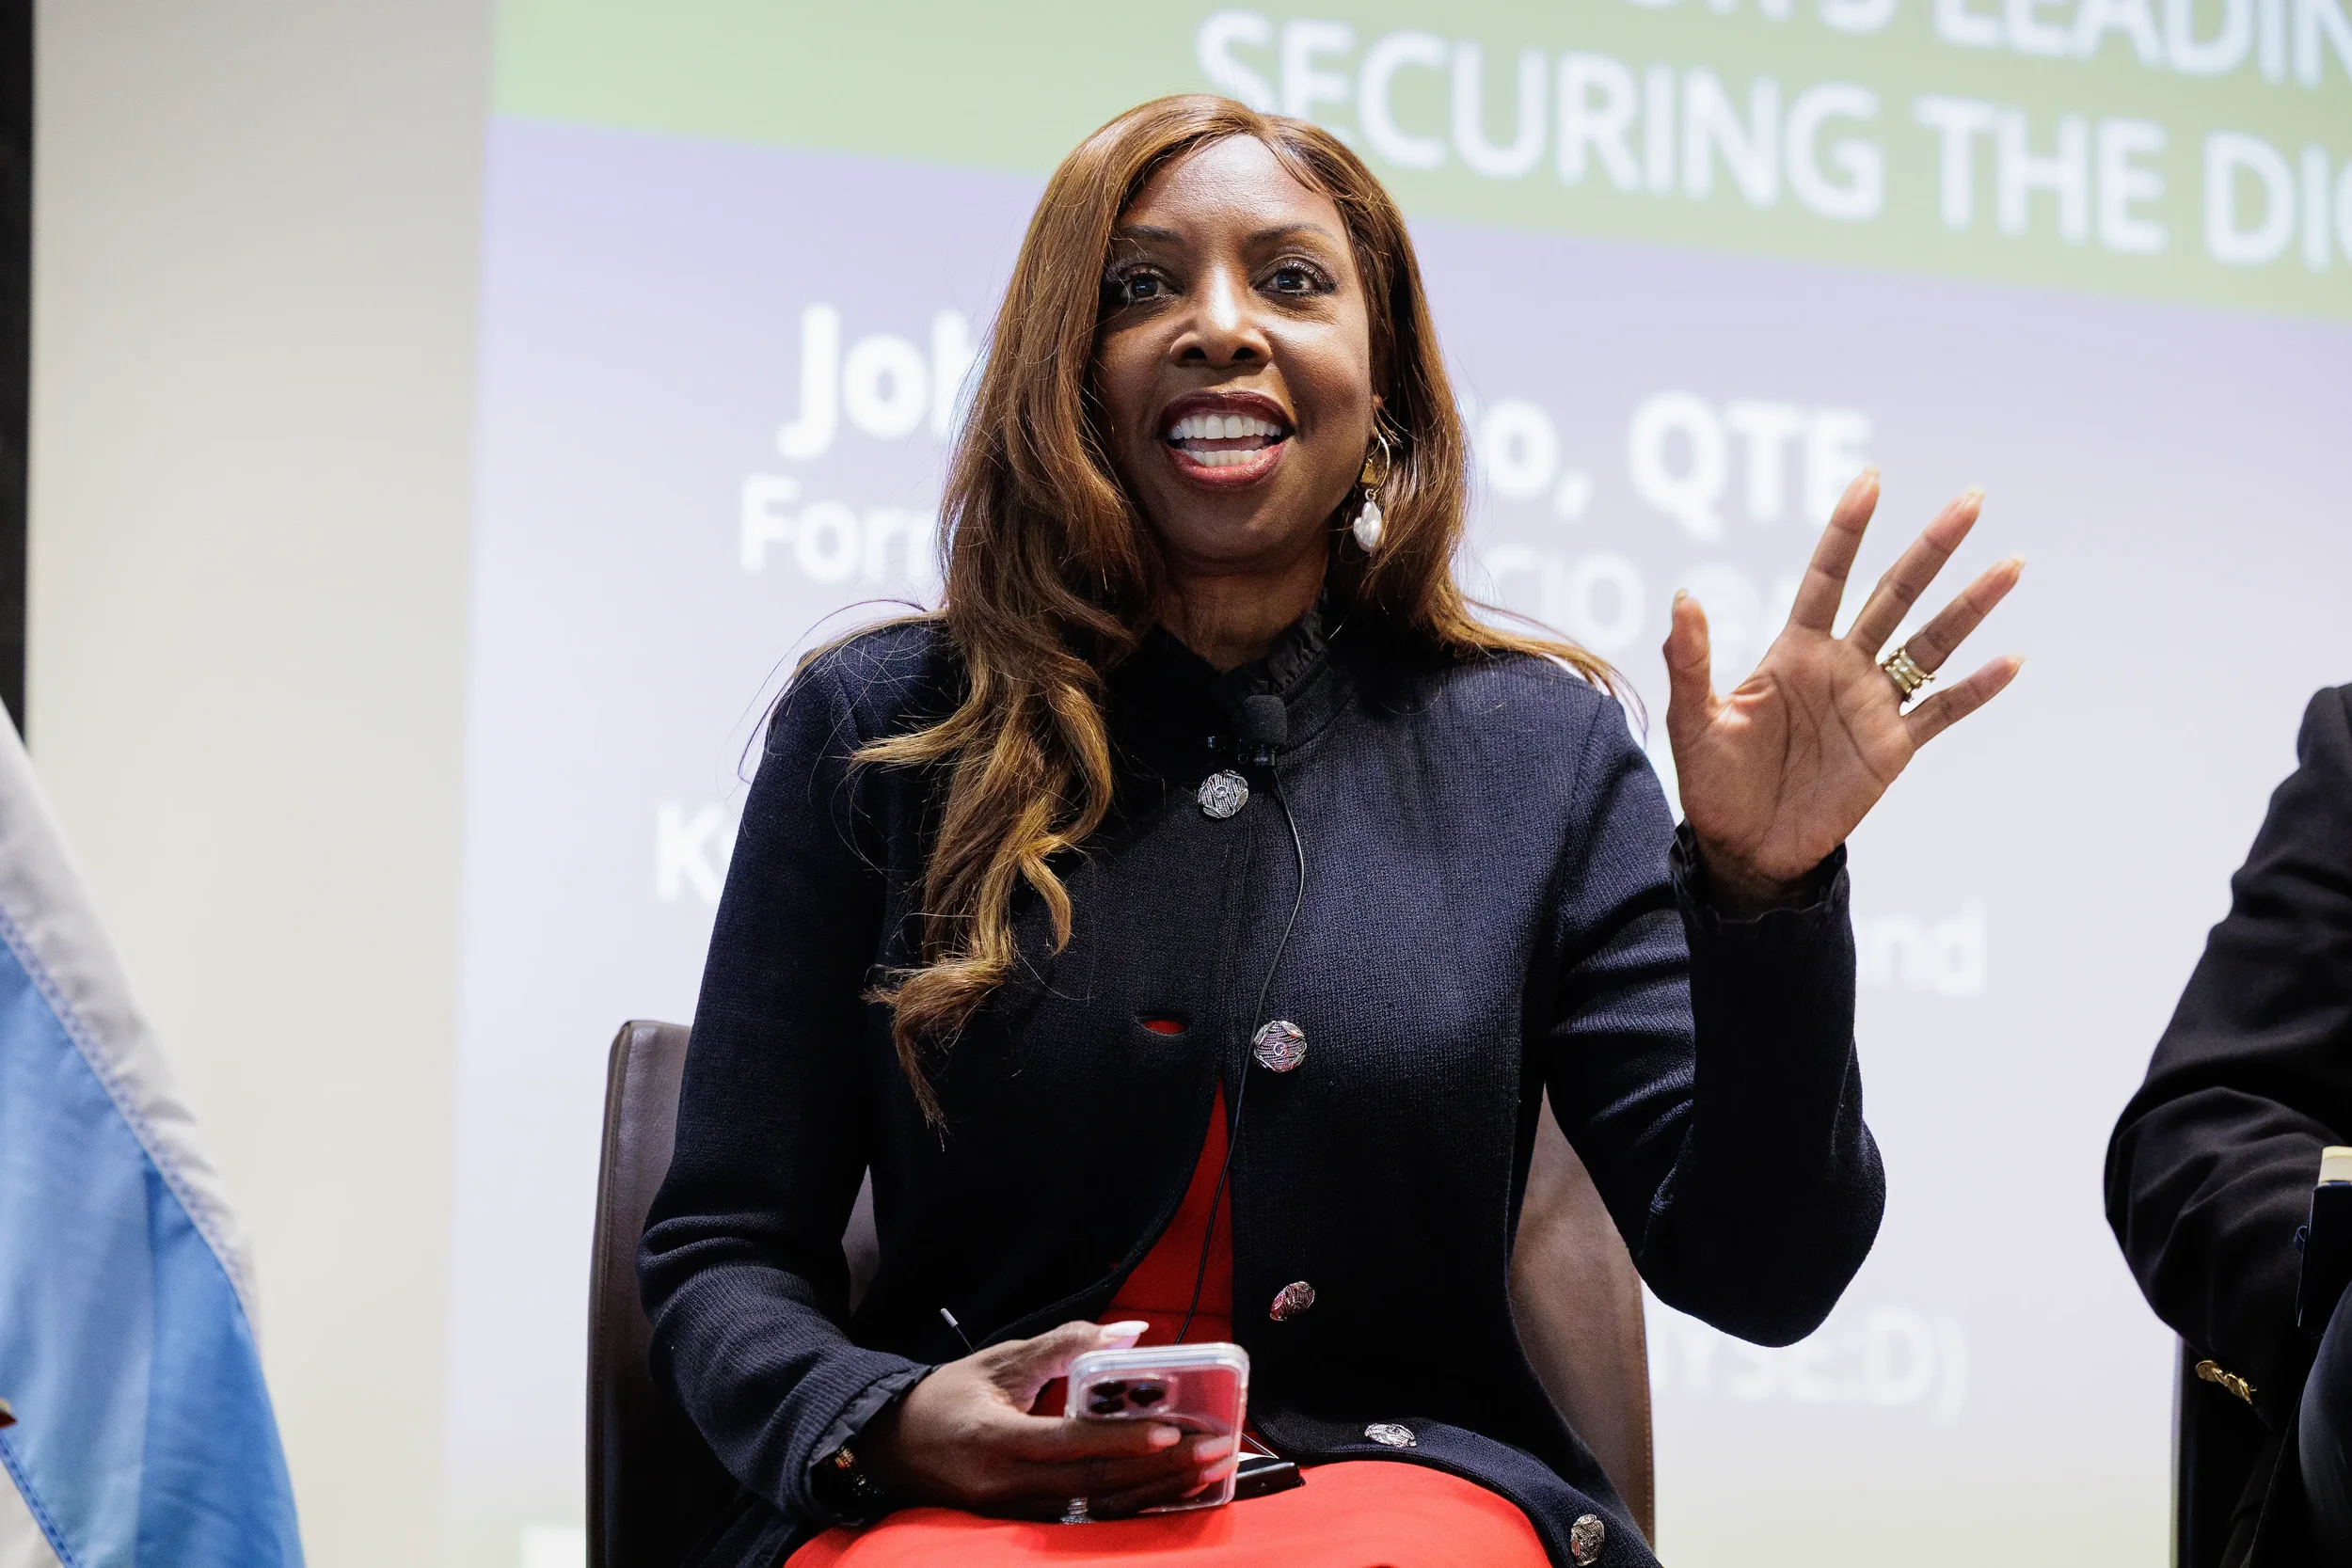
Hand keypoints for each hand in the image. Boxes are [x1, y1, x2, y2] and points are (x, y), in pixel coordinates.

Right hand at [859, 1320, 1237, 1518]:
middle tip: (1215, 1450)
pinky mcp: (1025, 1521)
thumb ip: (1064, 1345)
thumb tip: (1131, 1333)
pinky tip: (1169, 1489)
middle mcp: (1008, 1486)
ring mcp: (1016, 1512)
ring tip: (1207, 1469)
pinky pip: (1087, 1514)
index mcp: (996, 1441)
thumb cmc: (946, 1397)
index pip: (1070, 1443)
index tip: (1172, 1430)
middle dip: (1161, 1468)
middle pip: (1096, 1482)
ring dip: (1156, 1489)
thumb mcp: (1000, 1361)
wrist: (891, 1449)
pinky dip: (1131, 1501)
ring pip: (1097, 1505)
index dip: (1122, 1439)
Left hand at [1664, 471, 2022, 911]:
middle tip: (1971, 499)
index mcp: (1794, 651)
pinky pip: (1942, 711)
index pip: (1828, 577)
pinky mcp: (1893, 747)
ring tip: (2011, 565)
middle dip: (1931, 549)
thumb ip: (1690, 661)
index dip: (1848, 531)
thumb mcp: (1694, 720)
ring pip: (1930, 643)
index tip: (1872, 480)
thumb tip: (1683, 597)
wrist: (1743, 848)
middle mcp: (1841, 666)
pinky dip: (1976, 688)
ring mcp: (1872, 704)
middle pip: (1894, 594)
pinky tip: (2012, 659)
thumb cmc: (1713, 782)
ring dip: (1970, 606)